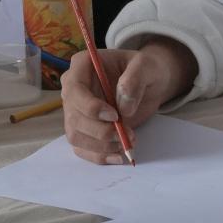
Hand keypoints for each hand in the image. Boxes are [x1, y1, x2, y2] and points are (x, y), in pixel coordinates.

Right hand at [59, 38, 196, 164]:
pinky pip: (82, 148)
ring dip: (101, 146)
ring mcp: (76, 111)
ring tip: (127, 142)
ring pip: (76, 136)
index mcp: (82, 65)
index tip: (115, 116)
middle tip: (126, 135)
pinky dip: (99, 156)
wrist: (149, 83)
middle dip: (100, 131)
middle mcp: (73, 89)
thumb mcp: (146, 65)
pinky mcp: (84, 129)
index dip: (90, 107)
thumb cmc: (145, 69)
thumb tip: (124, 107)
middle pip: (73, 117)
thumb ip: (135, 79)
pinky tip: (118, 156)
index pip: (74, 89)